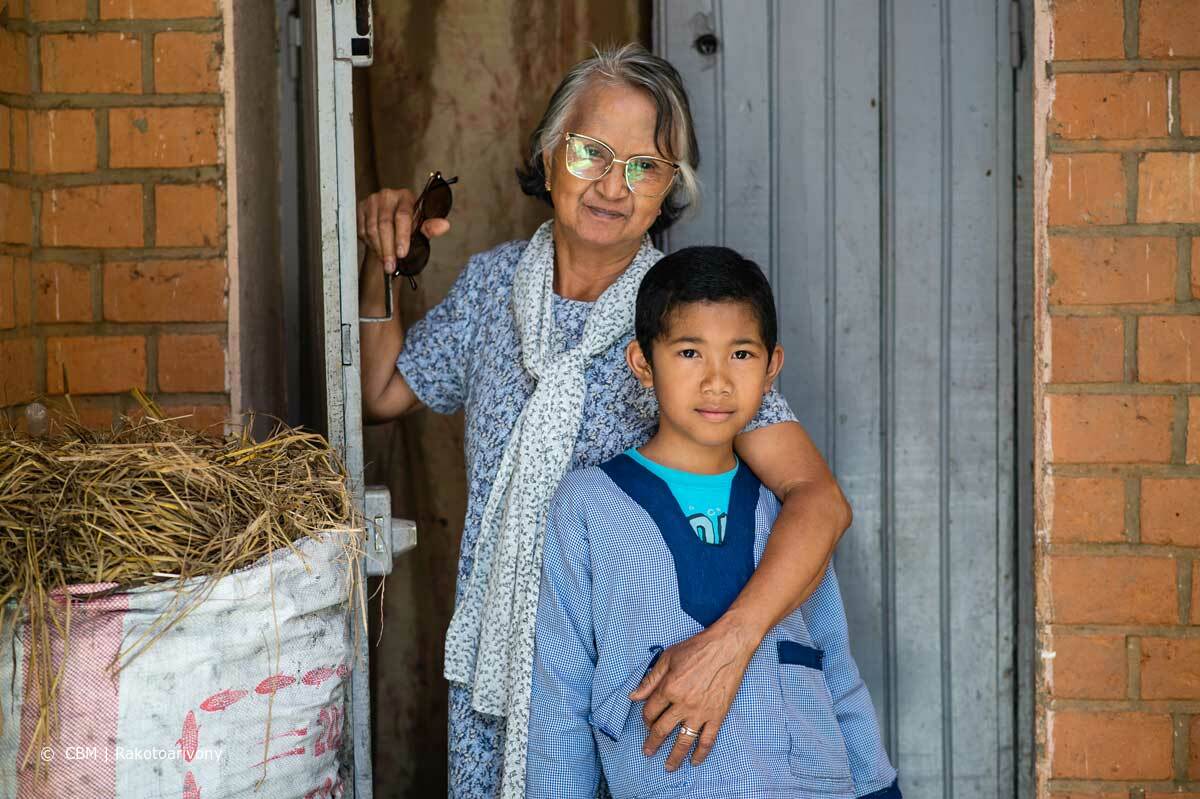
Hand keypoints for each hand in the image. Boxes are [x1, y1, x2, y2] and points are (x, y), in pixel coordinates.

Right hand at [355, 188, 450, 274]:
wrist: (392, 225)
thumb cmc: (409, 225)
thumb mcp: (421, 227)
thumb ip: (430, 228)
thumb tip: (444, 225)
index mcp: (406, 196)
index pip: (403, 216)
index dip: (402, 236)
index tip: (402, 254)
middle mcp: (387, 195)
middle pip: (385, 224)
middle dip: (388, 248)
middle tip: (391, 266)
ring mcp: (372, 201)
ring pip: (372, 229)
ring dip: (379, 249)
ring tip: (386, 263)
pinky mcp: (360, 209)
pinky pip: (362, 230)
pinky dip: (370, 244)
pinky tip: (378, 251)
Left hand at [629, 622, 756, 770]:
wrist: (728, 647)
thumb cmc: (697, 648)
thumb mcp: (668, 658)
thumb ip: (650, 679)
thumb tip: (634, 695)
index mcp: (669, 688)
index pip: (650, 711)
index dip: (645, 718)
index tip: (646, 722)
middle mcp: (682, 704)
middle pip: (662, 729)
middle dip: (652, 743)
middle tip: (647, 752)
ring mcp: (701, 712)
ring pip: (683, 740)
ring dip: (674, 756)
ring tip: (668, 767)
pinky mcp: (717, 715)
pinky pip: (707, 740)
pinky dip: (701, 753)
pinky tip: (695, 762)